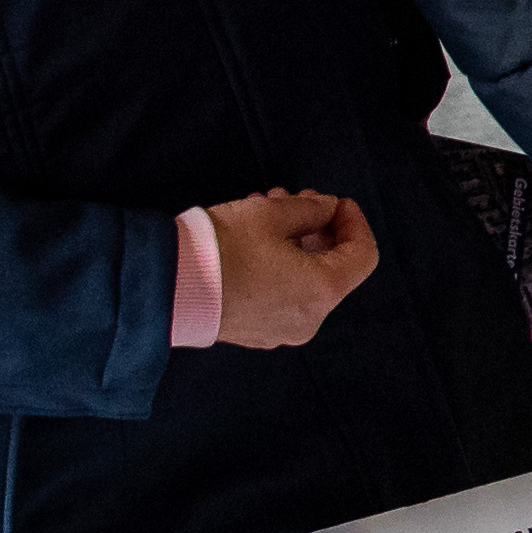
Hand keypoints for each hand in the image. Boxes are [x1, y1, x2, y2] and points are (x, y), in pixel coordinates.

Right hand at [202, 189, 376, 349]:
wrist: (167, 288)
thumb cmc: (222, 248)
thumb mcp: (271, 214)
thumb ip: (311, 209)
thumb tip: (327, 209)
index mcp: (322, 292)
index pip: (363, 256)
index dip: (355, 223)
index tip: (337, 203)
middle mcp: (309, 319)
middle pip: (334, 269)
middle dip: (319, 229)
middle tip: (297, 199)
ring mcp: (282, 331)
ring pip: (306, 280)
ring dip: (297, 243)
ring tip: (269, 210)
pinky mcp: (257, 332)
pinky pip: (283, 295)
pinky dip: (281, 267)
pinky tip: (257, 240)